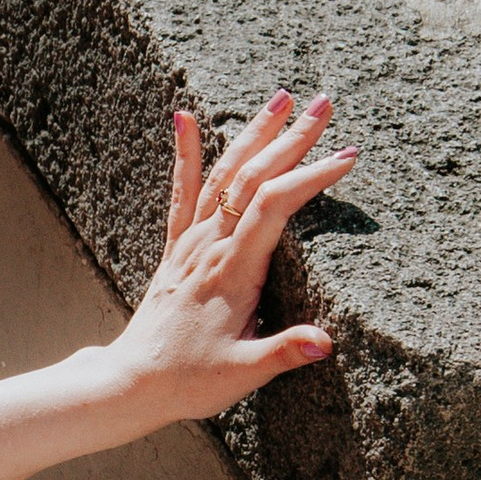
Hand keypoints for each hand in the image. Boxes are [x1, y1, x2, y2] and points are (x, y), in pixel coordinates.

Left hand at [112, 89, 353, 426]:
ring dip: (253, 134)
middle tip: (324, 103)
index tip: (347, 155)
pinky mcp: (177, 250)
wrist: (133, 382)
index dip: (311, 177)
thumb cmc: (189, 381)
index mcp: (233, 271)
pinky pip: (183, 192)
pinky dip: (185, 153)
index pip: (275, 207)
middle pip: (253, 178)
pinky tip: (184, 117)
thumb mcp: (242, 374)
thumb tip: (325, 342)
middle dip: (291, 138)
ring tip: (281, 97)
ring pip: (224, 175)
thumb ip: (283, 353)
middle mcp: (210, 248)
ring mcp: (191, 244)